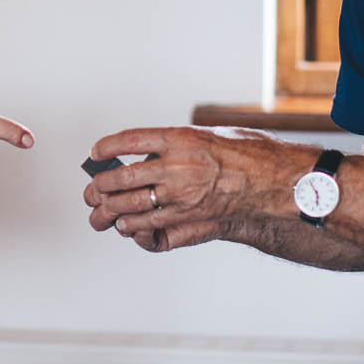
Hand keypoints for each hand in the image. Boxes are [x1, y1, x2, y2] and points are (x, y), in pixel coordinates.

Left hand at [83, 126, 308, 252]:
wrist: (273, 183)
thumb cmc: (245, 154)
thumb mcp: (208, 135)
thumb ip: (176, 144)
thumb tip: (144, 156)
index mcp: (180, 139)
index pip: (130, 140)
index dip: (108, 147)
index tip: (96, 152)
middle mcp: (177, 168)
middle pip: (121, 178)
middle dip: (98, 187)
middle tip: (90, 191)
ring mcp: (181, 197)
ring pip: (130, 207)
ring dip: (108, 212)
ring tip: (99, 213)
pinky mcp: (189, 220)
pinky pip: (150, 228)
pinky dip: (133, 228)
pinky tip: (127, 226)